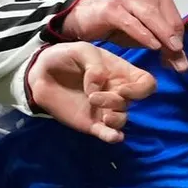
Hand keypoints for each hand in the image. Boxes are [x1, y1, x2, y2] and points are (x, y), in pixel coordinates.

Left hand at [26, 43, 156, 142]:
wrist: (41, 75)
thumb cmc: (64, 57)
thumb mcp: (81, 50)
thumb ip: (95, 64)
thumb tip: (99, 85)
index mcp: (120, 72)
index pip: (146, 83)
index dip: (141, 88)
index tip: (123, 88)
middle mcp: (116, 92)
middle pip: (132, 102)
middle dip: (116, 101)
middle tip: (93, 96)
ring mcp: (105, 109)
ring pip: (122, 119)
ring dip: (115, 118)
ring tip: (98, 112)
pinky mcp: (92, 124)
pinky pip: (109, 134)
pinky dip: (113, 137)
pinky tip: (112, 136)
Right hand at [61, 0, 187, 71]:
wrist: (82, 18)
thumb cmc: (116, 25)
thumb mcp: (143, 37)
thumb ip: (164, 48)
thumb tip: (183, 66)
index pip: (175, 17)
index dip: (180, 37)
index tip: (179, 55)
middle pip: (164, 15)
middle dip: (174, 37)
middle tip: (179, 55)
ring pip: (150, 15)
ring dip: (163, 34)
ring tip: (172, 50)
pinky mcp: (111, 8)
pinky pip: (131, 22)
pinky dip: (144, 34)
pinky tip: (152, 45)